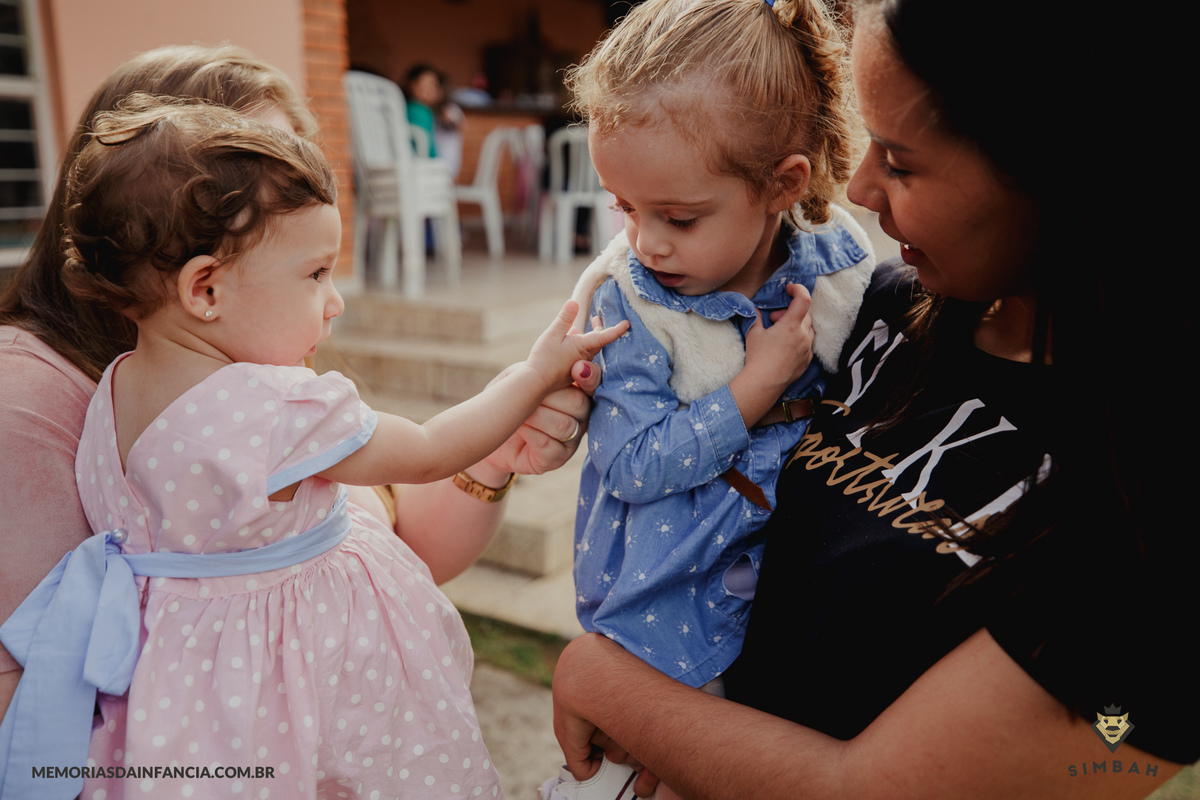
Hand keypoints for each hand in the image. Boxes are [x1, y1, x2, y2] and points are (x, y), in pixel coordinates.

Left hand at [480, 361, 597, 475]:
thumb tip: (562, 363)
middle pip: (580, 404)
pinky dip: (530, 433)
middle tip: (527, 396)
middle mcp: (581, 416)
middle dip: (550, 397)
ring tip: (519, 413)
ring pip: (564, 425)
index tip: (577, 368)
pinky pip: (549, 444)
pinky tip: (518, 428)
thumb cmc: (508, 400)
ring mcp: (572, 439)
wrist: (491, 432)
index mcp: (576, 391)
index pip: (593, 381)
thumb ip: (542, 368)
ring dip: (536, 416)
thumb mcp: (519, 377)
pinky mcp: (557, 458)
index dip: (590, 376)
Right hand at [527, 300, 627, 391]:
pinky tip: (571, 337)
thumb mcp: (552, 334)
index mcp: (583, 347)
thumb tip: (574, 301)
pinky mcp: (571, 371)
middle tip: (598, 317)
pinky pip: (580, 354)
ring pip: (589, 347)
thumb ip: (564, 318)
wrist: (535, 382)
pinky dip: (580, 344)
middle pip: (597, 340)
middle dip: (600, 328)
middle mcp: (584, 357)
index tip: (628, 324)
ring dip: (589, 335)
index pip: (605, 336)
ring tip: (586, 325)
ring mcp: (578, 365)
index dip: (617, 329)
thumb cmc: (544, 359)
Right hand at [744, 283, 813, 386]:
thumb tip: (755, 310)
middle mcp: (804, 335)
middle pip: (805, 313)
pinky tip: (785, 346)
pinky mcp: (807, 360)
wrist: (764, 383)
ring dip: (797, 325)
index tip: (789, 289)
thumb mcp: (754, 333)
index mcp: (791, 325)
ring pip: (809, 328)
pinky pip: (808, 343)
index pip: (804, 299)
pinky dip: (799, 339)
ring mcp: (807, 348)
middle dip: (790, 311)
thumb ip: (756, 318)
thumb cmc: (758, 357)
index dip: (798, 289)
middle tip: (774, 319)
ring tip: (781, 333)